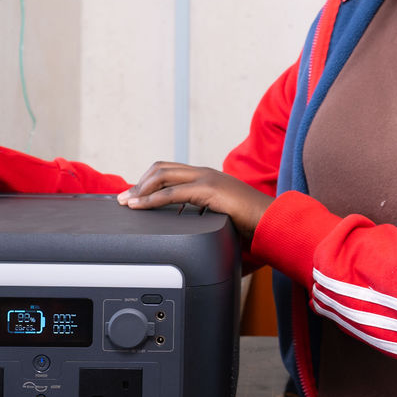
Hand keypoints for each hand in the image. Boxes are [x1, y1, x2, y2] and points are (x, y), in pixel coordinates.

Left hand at [118, 162, 271, 249]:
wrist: (271, 219)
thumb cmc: (251, 221)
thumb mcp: (221, 214)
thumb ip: (205, 214)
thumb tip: (192, 228)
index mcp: (207, 177)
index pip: (171, 170)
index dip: (149, 180)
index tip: (135, 195)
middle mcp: (204, 173)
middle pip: (161, 168)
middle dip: (139, 183)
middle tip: (124, 198)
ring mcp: (206, 179)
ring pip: (162, 176)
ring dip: (140, 189)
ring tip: (127, 202)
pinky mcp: (208, 190)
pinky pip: (171, 193)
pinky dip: (151, 200)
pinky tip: (140, 207)